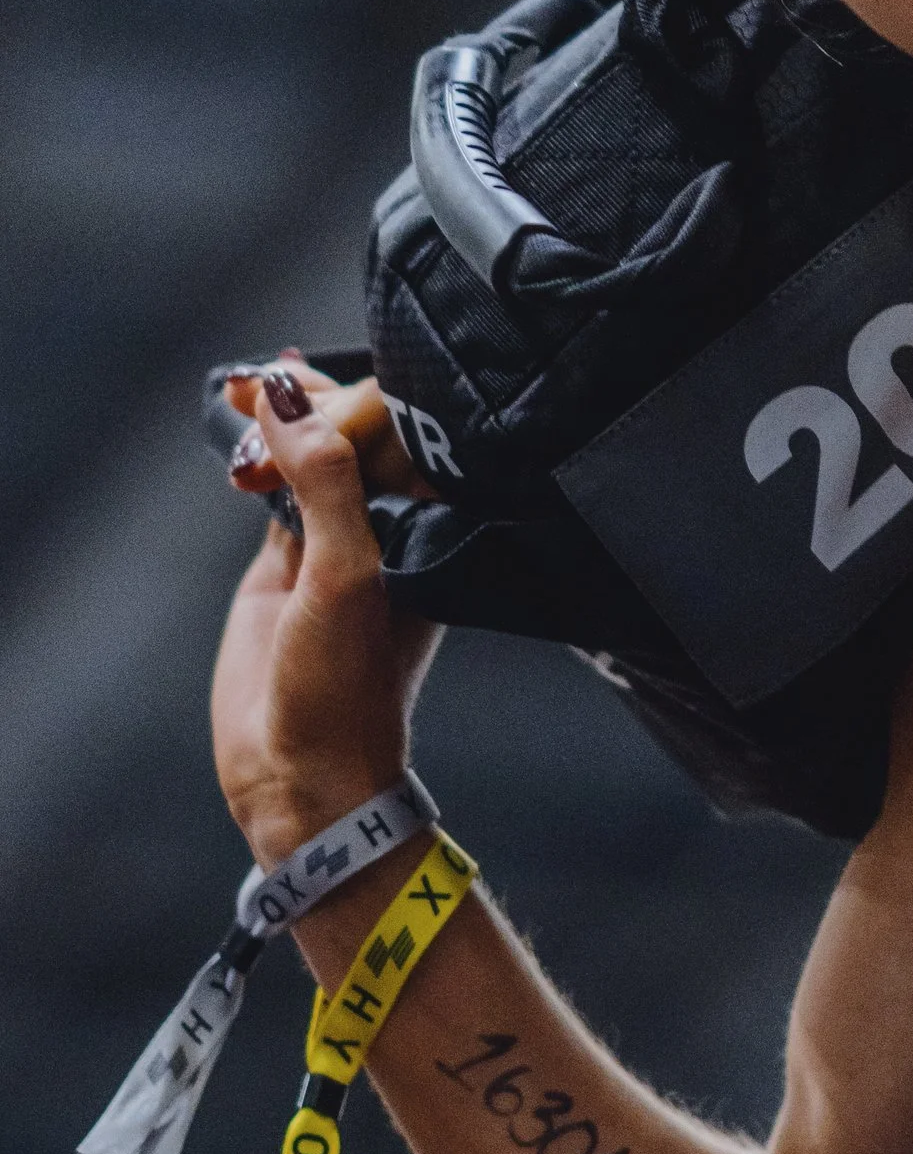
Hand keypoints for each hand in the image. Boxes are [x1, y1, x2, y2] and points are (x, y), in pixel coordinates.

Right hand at [210, 359, 441, 867]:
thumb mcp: (344, 572)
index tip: (318, 388)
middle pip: (360, 432)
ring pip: (315, 453)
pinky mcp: (288, 563)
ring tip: (241, 389)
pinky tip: (243, 416)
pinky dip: (262, 451)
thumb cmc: (344, 685)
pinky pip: (280, 487)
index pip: (409, 432)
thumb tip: (286, 395)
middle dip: (317, 398)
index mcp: (430, 528)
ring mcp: (337, 542)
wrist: (299, 771)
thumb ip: (324, 480)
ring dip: (282, 417)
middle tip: (265, 382)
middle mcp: (391, 528)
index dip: (365, 398)